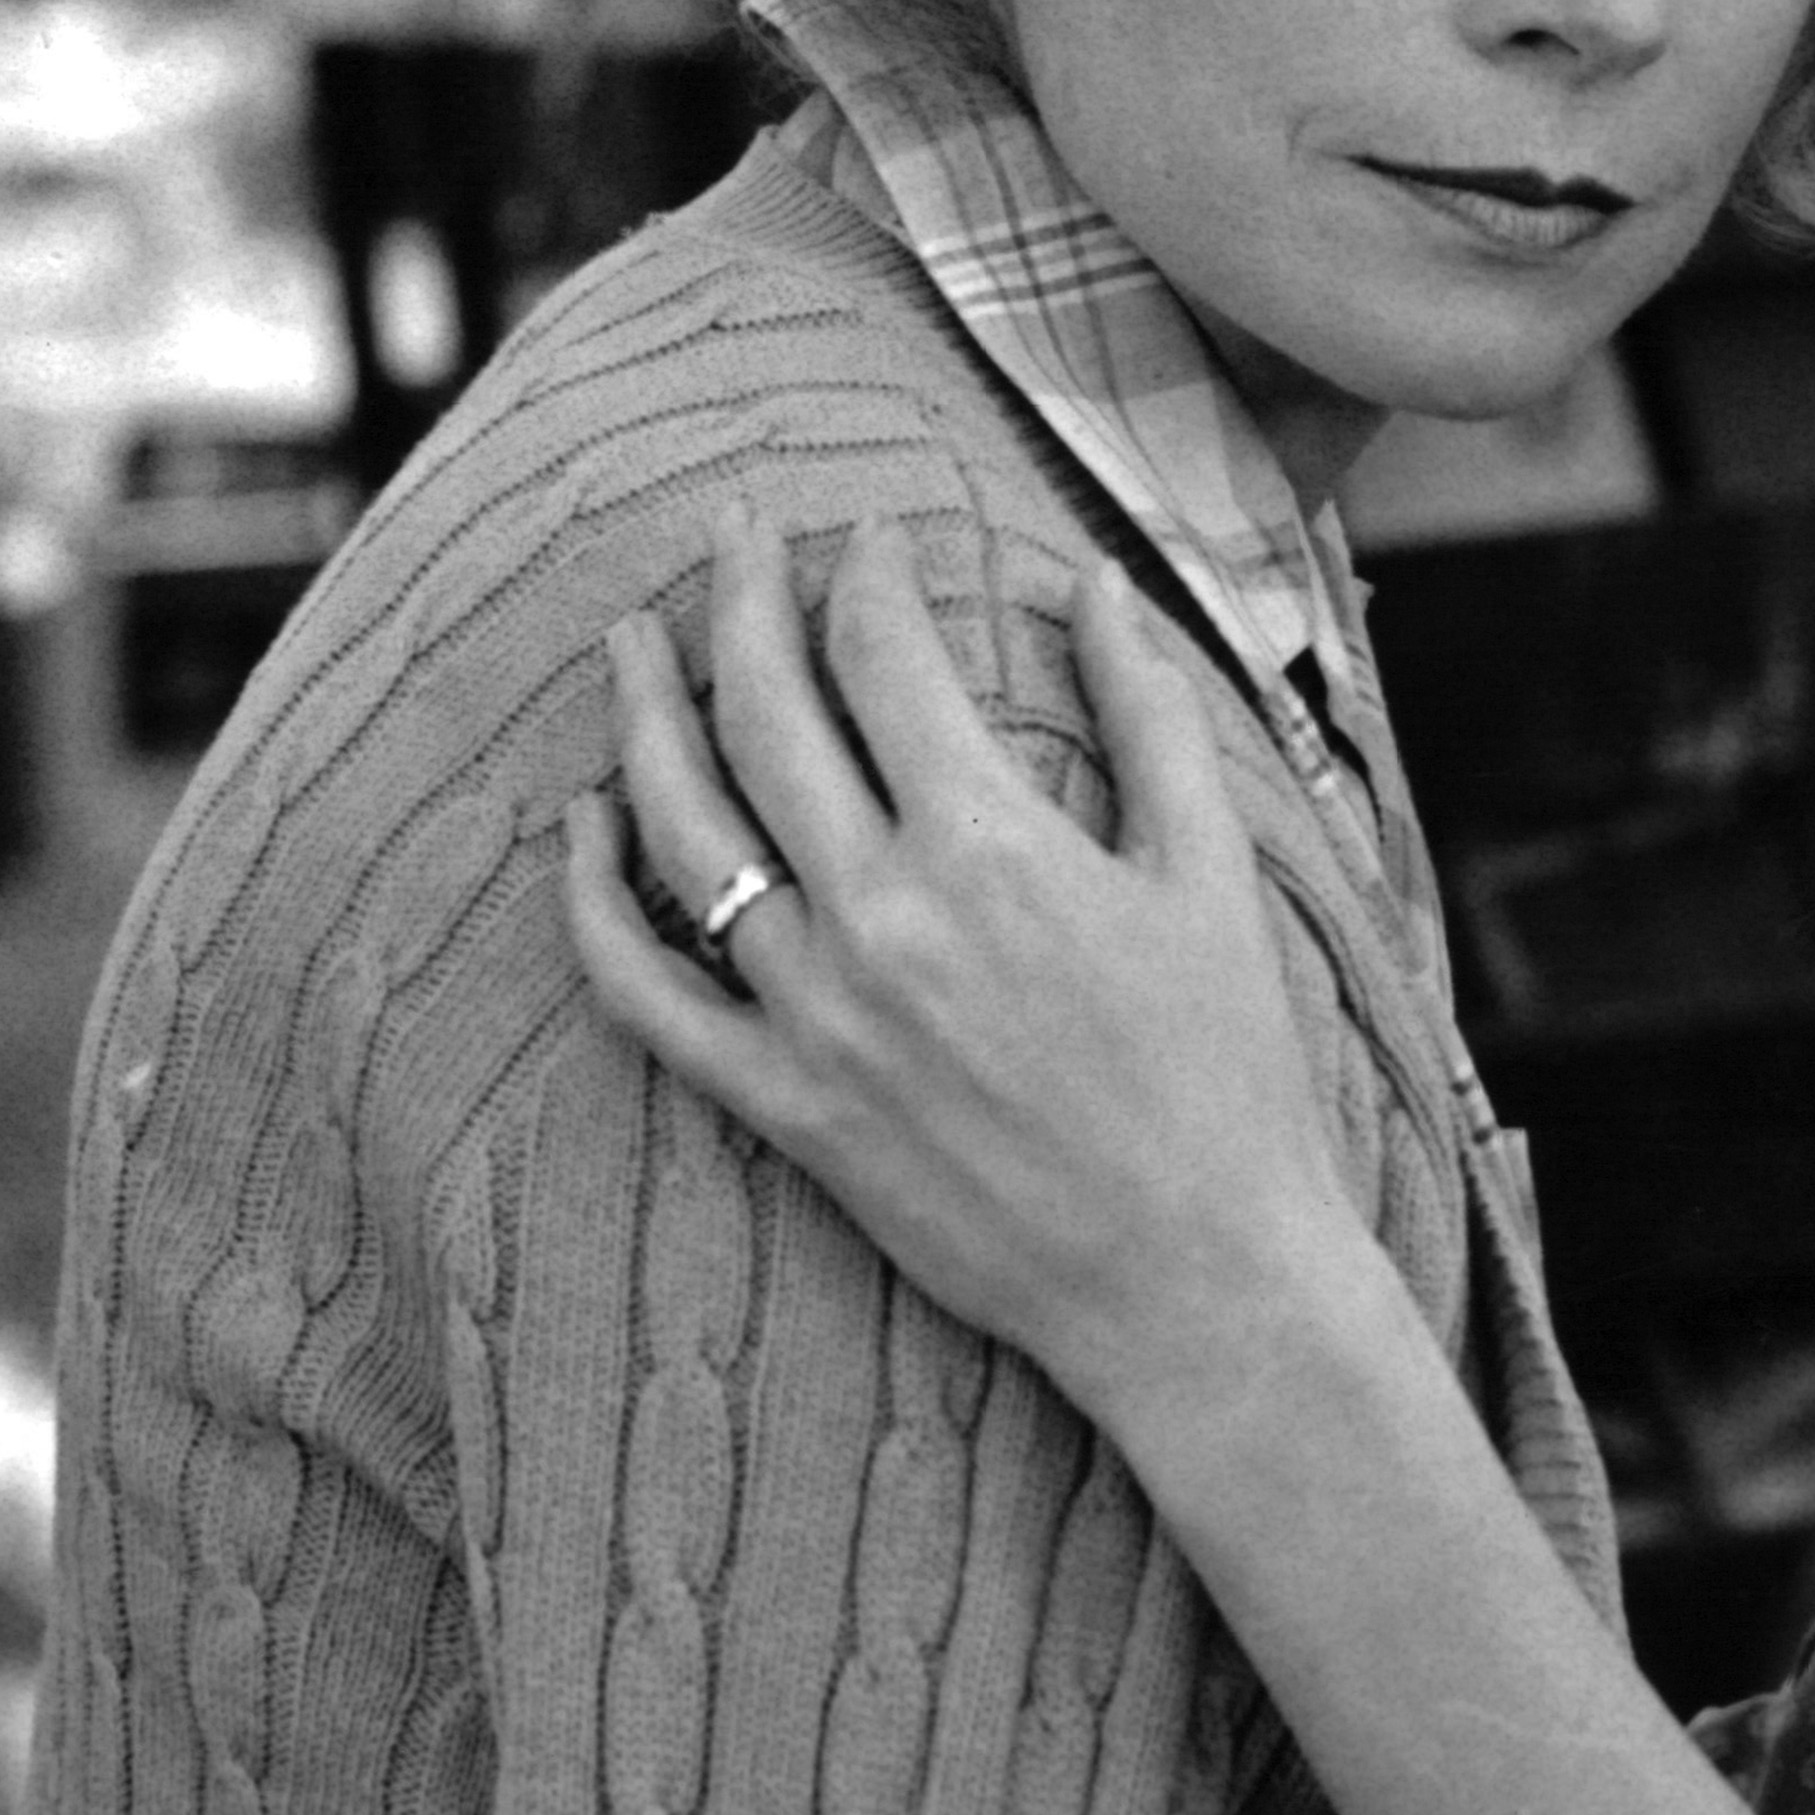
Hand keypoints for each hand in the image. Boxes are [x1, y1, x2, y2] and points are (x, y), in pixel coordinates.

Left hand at [565, 515, 1358, 1442]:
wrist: (1197, 1281)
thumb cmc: (1230, 1079)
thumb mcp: (1212, 877)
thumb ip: (1148, 714)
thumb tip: (1093, 578)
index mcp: (992, 847)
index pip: (885, 655)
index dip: (871, 572)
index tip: (876, 537)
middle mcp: (883, 918)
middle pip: (767, 710)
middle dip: (744, 597)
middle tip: (735, 534)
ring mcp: (818, 1015)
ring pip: (686, 827)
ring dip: (647, 712)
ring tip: (633, 639)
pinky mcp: (786, 1105)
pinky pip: (646, 993)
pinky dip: (595, 902)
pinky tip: (583, 828)